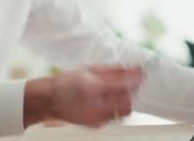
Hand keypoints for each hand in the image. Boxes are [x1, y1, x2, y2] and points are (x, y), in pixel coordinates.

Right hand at [25, 65, 142, 127]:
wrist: (50, 100)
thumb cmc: (67, 82)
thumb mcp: (90, 69)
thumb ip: (113, 70)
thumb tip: (133, 69)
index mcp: (93, 87)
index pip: (123, 84)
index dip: (136, 78)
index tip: (143, 72)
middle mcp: (95, 105)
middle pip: (127, 101)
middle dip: (132, 91)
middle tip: (130, 82)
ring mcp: (97, 117)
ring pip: (123, 111)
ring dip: (125, 100)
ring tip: (115, 92)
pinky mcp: (97, 124)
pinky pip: (114, 116)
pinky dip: (115, 108)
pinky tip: (105, 100)